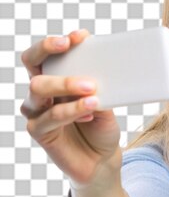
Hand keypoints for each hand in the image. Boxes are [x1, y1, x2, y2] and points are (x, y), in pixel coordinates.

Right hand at [20, 29, 121, 186]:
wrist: (102, 160)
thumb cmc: (102, 127)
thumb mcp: (106, 103)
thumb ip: (101, 87)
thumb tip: (106, 67)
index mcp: (56, 80)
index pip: (45, 55)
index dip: (55, 42)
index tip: (80, 36)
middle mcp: (43, 93)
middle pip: (32, 64)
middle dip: (50, 52)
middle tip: (72, 47)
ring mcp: (38, 111)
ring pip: (38, 89)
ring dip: (65, 84)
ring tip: (92, 90)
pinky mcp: (39, 131)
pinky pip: (49, 117)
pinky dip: (71, 111)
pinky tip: (90, 110)